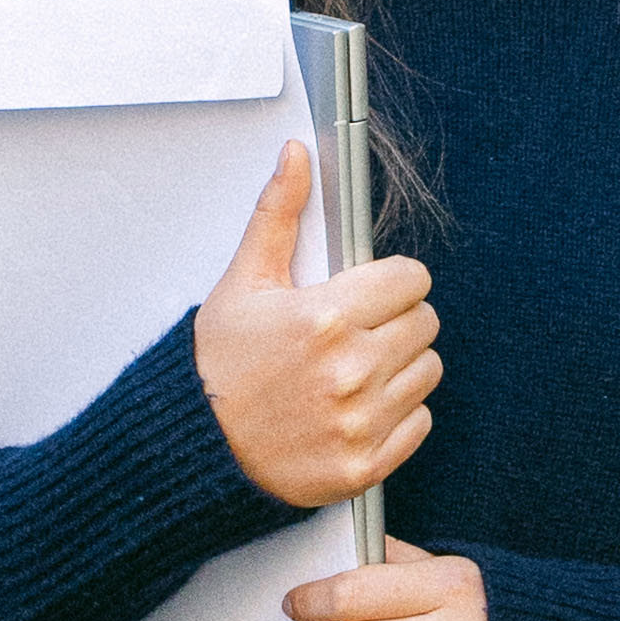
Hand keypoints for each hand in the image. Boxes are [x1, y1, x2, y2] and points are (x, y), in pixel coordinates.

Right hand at [191, 134, 441, 511]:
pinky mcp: (364, 464)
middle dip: (396, 320)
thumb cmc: (217, 366)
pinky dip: (397, 415)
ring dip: (400, 366)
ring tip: (357, 369)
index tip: (372, 291)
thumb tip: (296, 155)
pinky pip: (419, 423)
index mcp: (325, 316)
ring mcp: (360, 421)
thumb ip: (277, 215)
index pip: (411, 279)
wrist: (192, 450)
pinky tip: (358, 407)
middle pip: (425, 323)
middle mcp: (350, 369)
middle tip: (359, 330)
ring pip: (426, 371)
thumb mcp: (243, 283)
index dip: (392, 281)